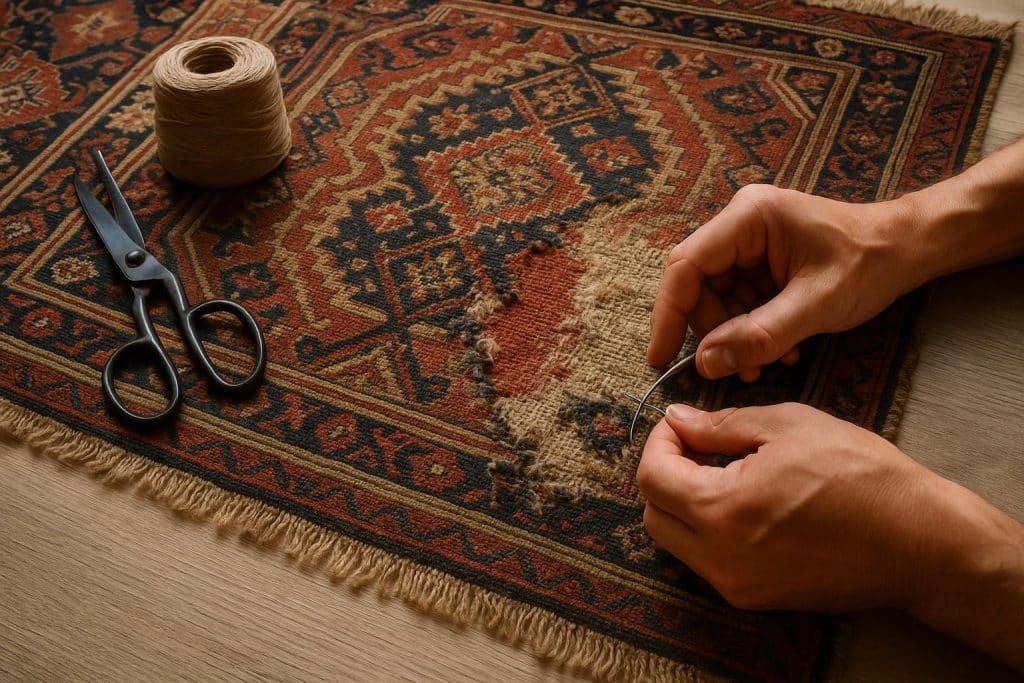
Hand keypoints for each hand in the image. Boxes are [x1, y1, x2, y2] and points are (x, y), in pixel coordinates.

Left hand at [635, 403, 1023, 619]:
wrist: (919, 541)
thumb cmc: (861, 475)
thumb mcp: (788, 426)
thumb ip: (720, 425)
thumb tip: (677, 421)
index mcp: (723, 510)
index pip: (652, 478)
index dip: (659, 443)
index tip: (679, 425)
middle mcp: (721, 559)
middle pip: (655, 515)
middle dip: (664, 475)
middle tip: (695, 447)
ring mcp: (738, 585)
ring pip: (678, 543)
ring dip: (683, 505)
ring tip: (722, 472)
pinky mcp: (758, 598)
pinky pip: (708, 562)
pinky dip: (709, 531)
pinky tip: (743, 504)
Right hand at [648, 185, 922, 380]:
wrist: (908, 249)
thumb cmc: (870, 263)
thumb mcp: (815, 306)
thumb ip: (759, 336)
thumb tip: (706, 364)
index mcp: (749, 218)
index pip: (686, 266)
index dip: (669, 313)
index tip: (661, 357)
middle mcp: (741, 224)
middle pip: (700, 287)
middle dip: (716, 333)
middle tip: (740, 369)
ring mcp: (749, 243)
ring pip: (718, 299)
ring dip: (738, 337)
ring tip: (772, 361)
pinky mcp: (760, 262)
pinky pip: (739, 302)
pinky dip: (754, 330)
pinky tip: (783, 348)